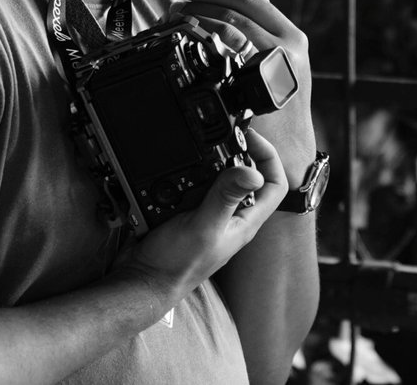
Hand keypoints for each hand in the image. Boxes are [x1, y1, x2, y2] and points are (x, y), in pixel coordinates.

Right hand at [109, 127, 288, 297]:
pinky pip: (196, 185)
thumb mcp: (204, 227)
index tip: (249, 137)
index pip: (274, 185)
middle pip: (248, 175)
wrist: (142, 280)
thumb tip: (253, 172)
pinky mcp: (190, 212)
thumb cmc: (176, 266)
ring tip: (199, 151)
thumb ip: (226, 198)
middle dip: (236, 154)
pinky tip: (180, 169)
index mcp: (245, 222)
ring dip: (211, 163)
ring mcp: (210, 214)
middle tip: (221, 137)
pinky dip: (190, 173)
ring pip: (219, 178)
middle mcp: (231, 217)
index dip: (268, 157)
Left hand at [169, 0, 316, 183]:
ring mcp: (270, 72)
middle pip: (234, 14)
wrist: (288, 151)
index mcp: (292, 37)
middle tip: (173, 6)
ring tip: (172, 23)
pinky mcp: (253, 92)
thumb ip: (263, 14)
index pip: (250, 0)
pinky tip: (182, 47)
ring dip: (194, 23)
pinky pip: (219, 61)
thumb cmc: (280, 100)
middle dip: (198, 6)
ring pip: (226, 33)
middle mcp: (286, 51)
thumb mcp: (280, 52)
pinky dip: (197, 48)